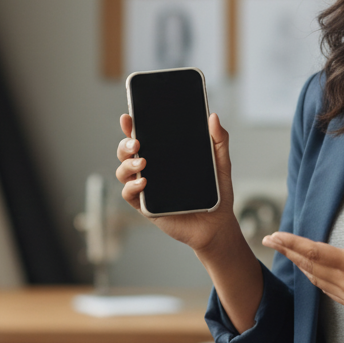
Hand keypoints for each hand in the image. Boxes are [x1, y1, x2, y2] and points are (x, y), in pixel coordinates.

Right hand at [115, 111, 239, 254]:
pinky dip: (131, 187)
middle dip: (125, 144)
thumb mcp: (220, 163)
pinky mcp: (146, 206)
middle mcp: (151, 169)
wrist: (217, 225)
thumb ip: (219, 140)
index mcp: (164, 155)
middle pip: (127, 152)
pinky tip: (143, 182)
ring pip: (123, 172)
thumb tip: (214, 117)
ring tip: (142, 162)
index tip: (128, 117)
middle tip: (136, 142)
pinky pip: (129, 194)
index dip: (131, 126)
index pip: (143, 137)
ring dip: (127, 164)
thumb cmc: (216, 193)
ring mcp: (146, 187)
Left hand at [261, 198, 343, 318]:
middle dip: (287, 251)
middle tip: (269, 240)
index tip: (275, 236)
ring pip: (314, 278)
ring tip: (285, 250)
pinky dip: (313, 276)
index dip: (292, 243)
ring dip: (298, 263)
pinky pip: (325, 289)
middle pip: (308, 265)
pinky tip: (309, 268)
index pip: (314, 252)